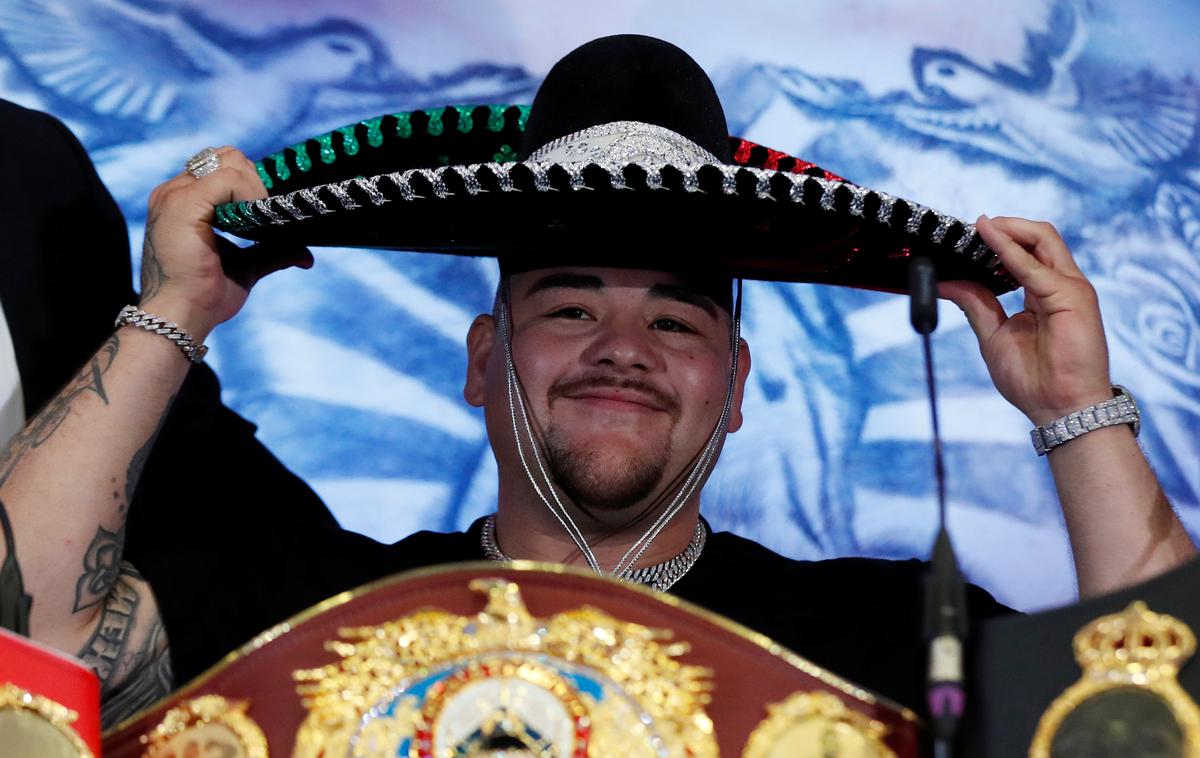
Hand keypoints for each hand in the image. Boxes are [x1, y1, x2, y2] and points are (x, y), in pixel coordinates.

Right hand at [137, 146, 312, 340]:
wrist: (180, 317)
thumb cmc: (204, 297)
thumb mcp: (245, 267)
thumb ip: (271, 251)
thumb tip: (306, 254)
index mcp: (183, 201)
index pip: (223, 166)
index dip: (252, 184)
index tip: (268, 214)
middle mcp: (174, 191)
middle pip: (228, 156)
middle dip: (256, 181)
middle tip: (268, 217)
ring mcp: (175, 194)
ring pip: (230, 161)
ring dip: (256, 188)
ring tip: (262, 221)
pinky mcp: (183, 203)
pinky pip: (228, 178)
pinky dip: (251, 195)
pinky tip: (256, 221)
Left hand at [939, 216, 1112, 425]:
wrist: (1060, 409)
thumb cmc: (1034, 379)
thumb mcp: (993, 335)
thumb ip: (975, 304)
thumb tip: (947, 282)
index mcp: (1044, 293)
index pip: (1026, 251)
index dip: (999, 239)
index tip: (966, 236)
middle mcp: (1061, 285)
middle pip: (1038, 236)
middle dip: (1005, 225)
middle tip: (971, 226)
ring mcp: (1070, 288)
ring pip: (1043, 238)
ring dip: (1008, 228)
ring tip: (979, 225)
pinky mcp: (1072, 297)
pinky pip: (1034, 266)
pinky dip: (1009, 250)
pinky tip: (988, 239)